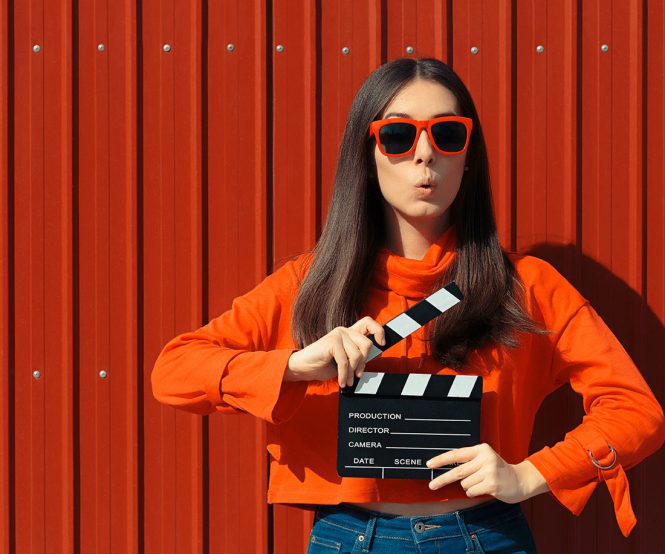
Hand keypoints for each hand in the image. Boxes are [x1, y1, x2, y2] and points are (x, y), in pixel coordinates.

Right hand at [284, 316, 385, 387]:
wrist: (304, 367)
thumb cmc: (324, 364)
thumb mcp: (346, 360)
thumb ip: (358, 356)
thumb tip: (374, 358)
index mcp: (349, 332)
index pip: (369, 323)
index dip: (379, 331)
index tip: (382, 344)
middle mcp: (344, 330)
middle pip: (367, 344)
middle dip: (363, 362)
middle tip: (357, 375)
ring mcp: (338, 334)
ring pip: (357, 355)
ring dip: (352, 373)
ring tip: (347, 381)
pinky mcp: (332, 342)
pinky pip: (345, 362)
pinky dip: (344, 375)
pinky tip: (341, 382)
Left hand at [426, 443, 548, 502]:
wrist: (520, 480)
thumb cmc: (498, 471)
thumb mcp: (484, 460)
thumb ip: (468, 462)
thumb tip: (446, 469)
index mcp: (481, 449)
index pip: (456, 454)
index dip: (441, 460)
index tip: (429, 464)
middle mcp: (485, 458)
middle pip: (457, 471)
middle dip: (442, 479)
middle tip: (432, 485)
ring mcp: (489, 471)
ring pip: (464, 483)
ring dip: (469, 486)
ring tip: (482, 483)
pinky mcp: (492, 484)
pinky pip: (471, 491)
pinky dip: (474, 492)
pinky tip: (485, 488)